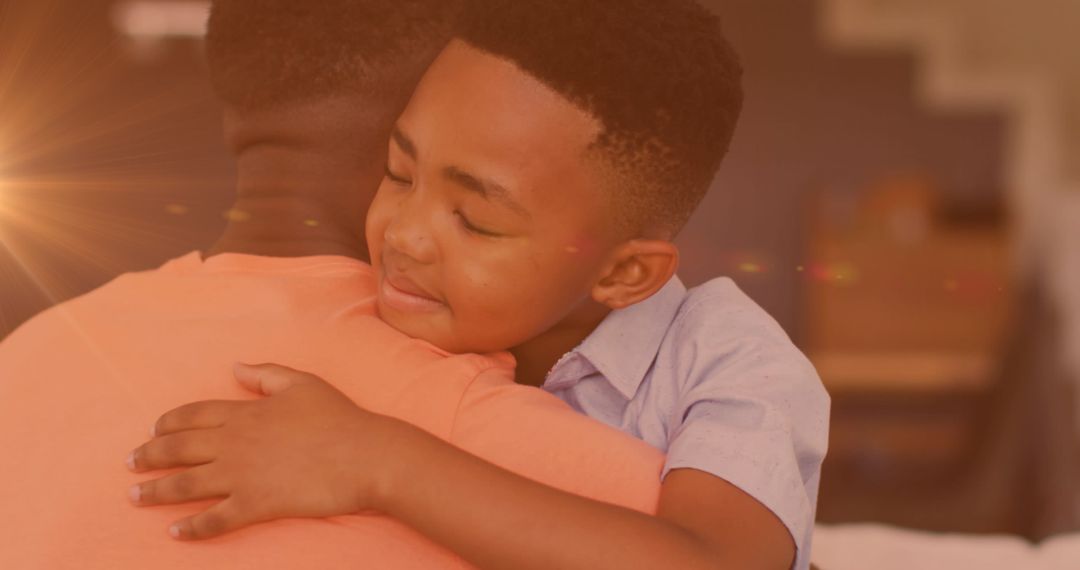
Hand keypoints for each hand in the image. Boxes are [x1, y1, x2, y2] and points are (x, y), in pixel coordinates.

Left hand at [126, 363, 415, 539]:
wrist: (365, 455)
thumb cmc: (339, 417)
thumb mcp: (302, 383)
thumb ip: (265, 374)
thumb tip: (235, 367)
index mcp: (245, 413)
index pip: (193, 415)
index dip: (168, 423)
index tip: (153, 431)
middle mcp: (235, 443)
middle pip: (179, 449)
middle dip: (149, 456)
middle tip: (129, 464)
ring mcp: (242, 475)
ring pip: (186, 484)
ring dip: (156, 491)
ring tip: (135, 496)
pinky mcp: (256, 505)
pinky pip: (215, 518)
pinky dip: (192, 528)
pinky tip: (176, 533)